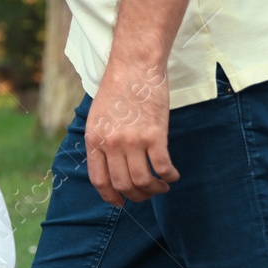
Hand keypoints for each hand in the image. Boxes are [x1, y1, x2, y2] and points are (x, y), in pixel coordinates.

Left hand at [83, 59, 177, 206]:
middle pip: (123, 185)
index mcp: (94, 138)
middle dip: (137, 196)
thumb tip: (108, 167)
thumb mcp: (97, 116)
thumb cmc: (118, 88)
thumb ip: (101, 140)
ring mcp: (132, 140)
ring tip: (162, 186)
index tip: (120, 203)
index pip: (99, 180)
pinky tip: (173, 175)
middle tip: (147, 193)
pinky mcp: (155, 134)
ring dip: (155, 190)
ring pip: (143, 181)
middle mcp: (111, 143)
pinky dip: (170, 176)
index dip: (110, 197)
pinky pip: (163, 167)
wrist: (134, 65)